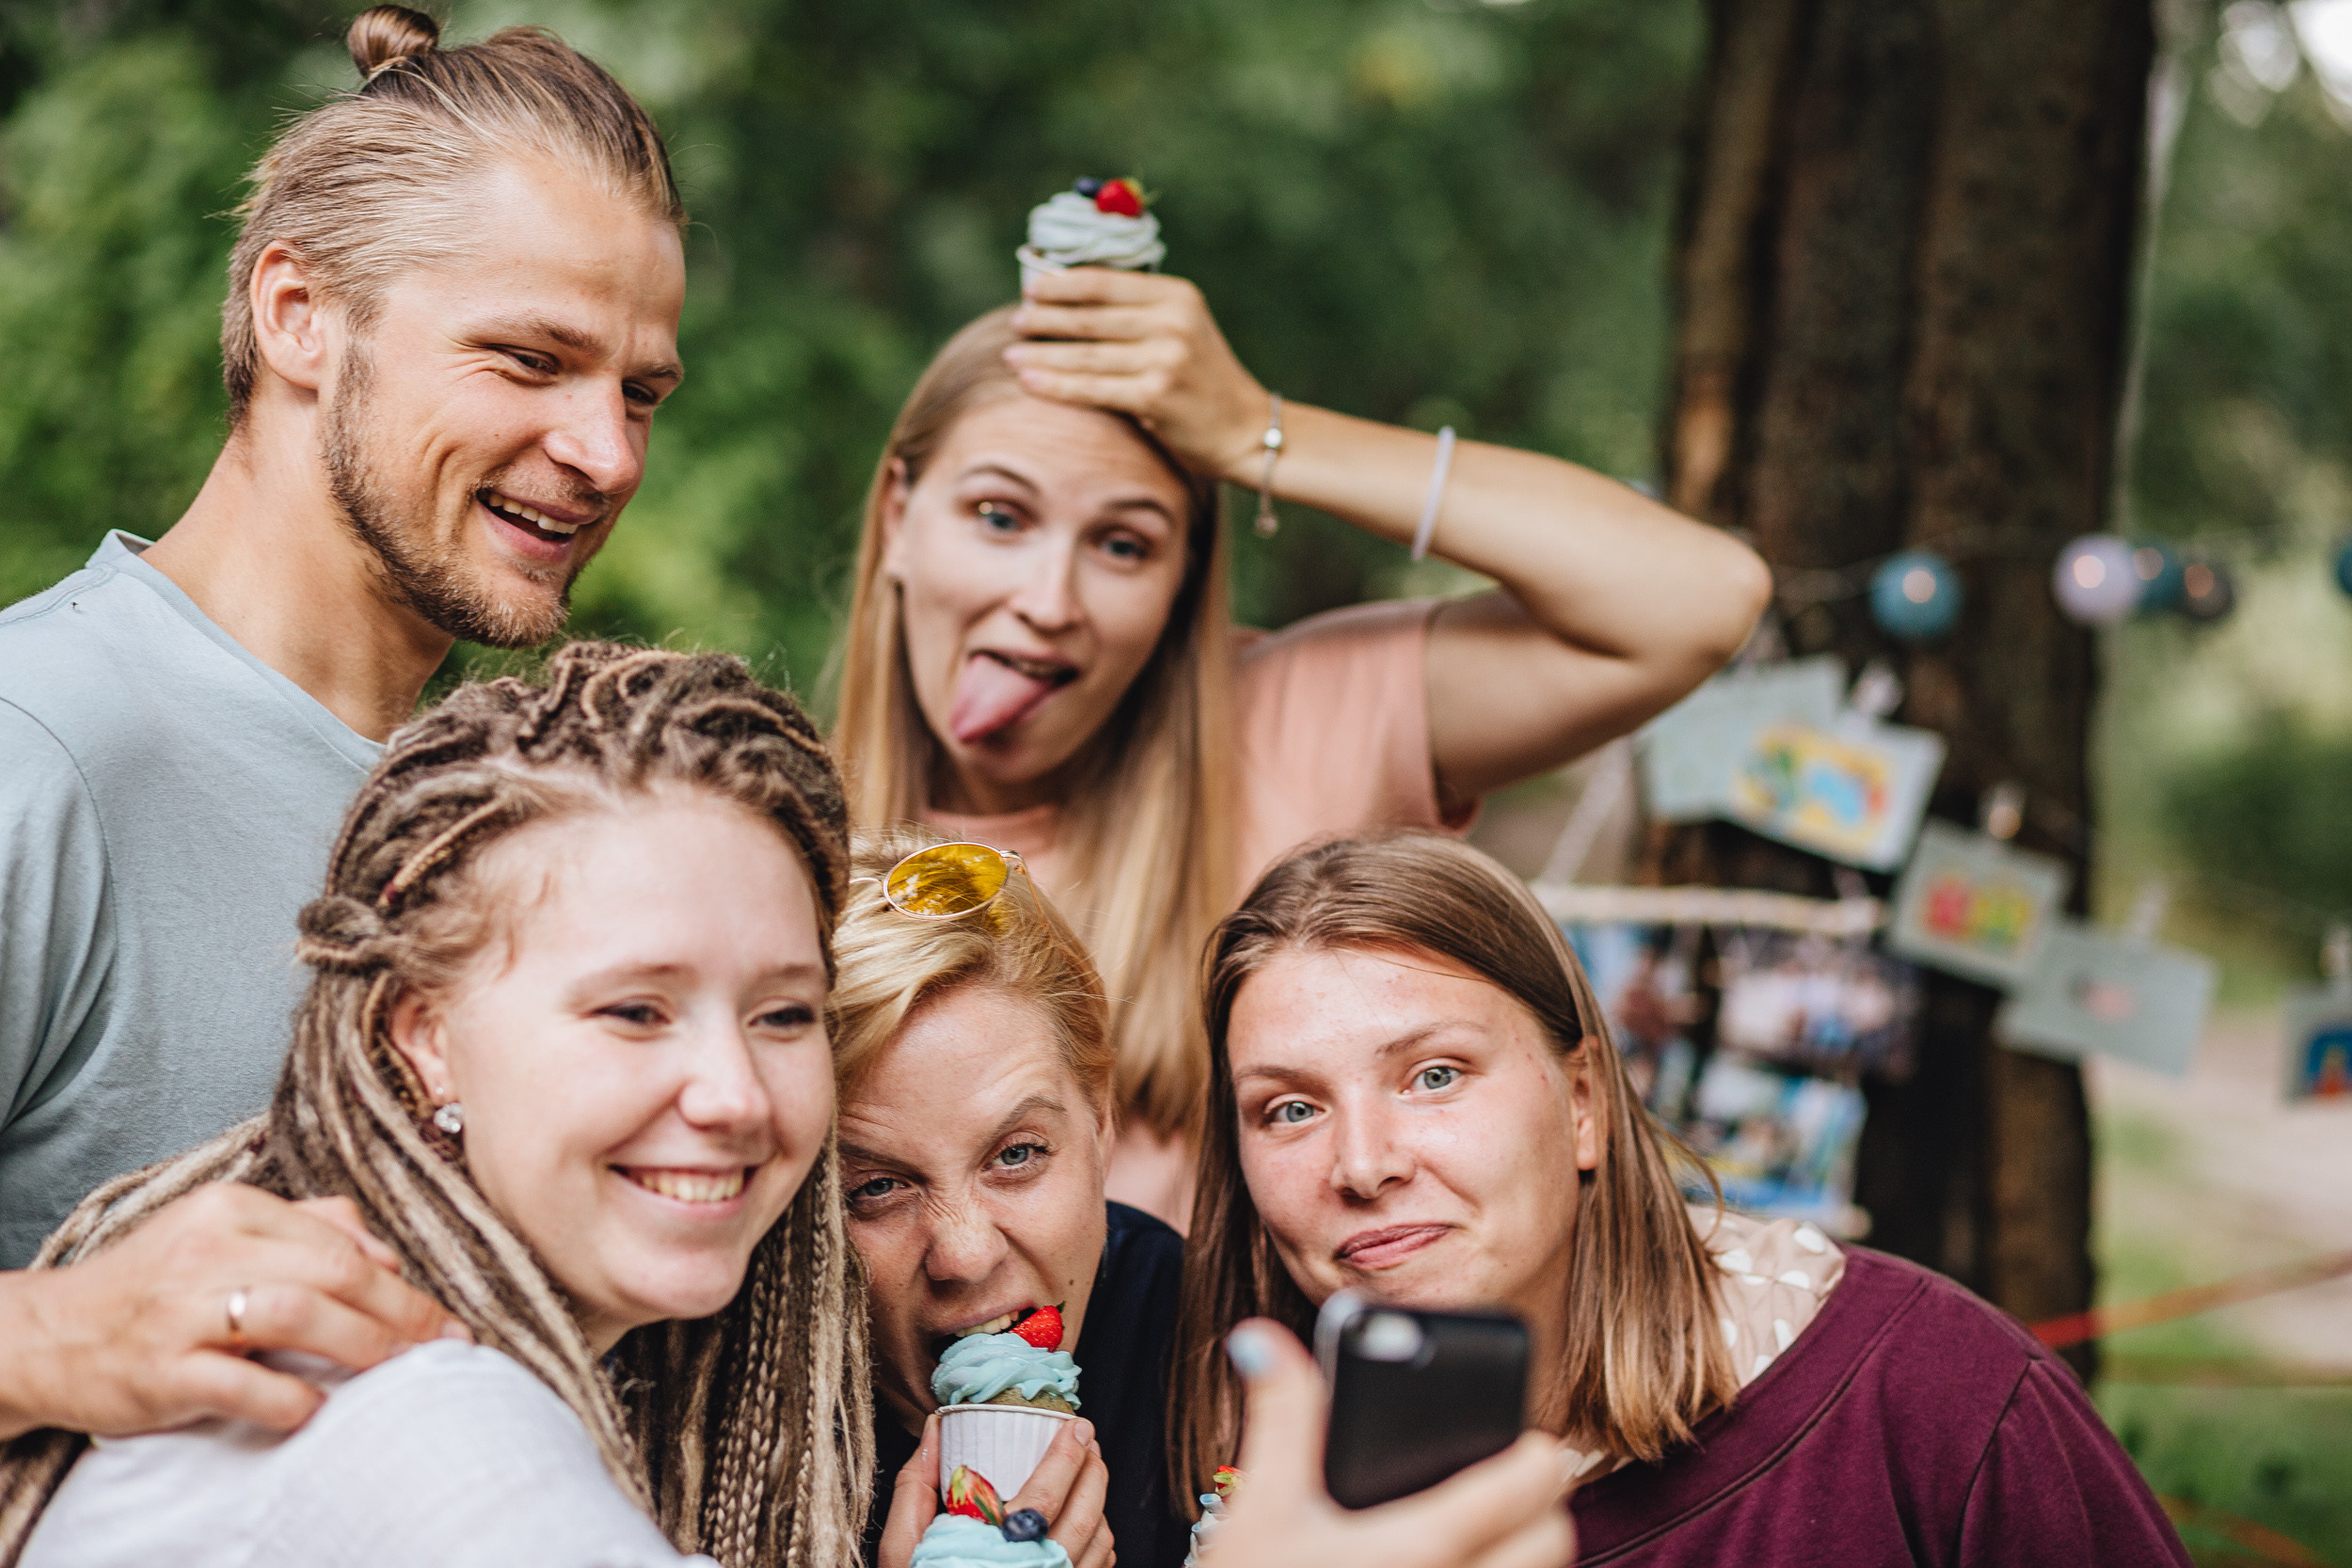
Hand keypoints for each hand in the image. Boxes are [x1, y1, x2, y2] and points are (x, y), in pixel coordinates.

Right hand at [0, 1183, 464, 1440]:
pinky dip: (291, 1397)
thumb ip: (306, 1227)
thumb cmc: (152, 1284)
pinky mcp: (162, 1371)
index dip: (401, 1280)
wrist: (48, 1336)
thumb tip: (385, 1252)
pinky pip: (243, 1383)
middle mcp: (207, 1252)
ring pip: (297, 1315)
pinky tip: (318, 1407)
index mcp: (230, 1208)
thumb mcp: (221, 1231)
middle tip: (445, 1342)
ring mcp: (182, 1312)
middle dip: (402, 1311)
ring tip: (399, 1368)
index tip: (442, 1312)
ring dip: (362, 1344)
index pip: (339, 1240)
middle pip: (332, 1273)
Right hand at [878, 1413, 1113, 1567]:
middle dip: (1094, 1470)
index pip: (1046, 1495)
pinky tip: (1087, 1522)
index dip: (1067, 1455)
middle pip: (1086, 1516)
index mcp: (993, 1554)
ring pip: (1099, 1544)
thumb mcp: (903, 1553)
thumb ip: (915, 1490)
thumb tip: (935, 1430)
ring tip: (1090, 1472)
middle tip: (1089, 1440)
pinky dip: (1100, 1540)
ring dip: (1100, 1501)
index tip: (1075, 1426)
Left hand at [1006, 269, 1269, 481]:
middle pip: (1089, 316)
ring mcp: (1165, 357)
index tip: (1032, 290)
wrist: (1247, 430)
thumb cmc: (1203, 383)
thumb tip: (1068, 304)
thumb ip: (1138, 314)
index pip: (1104, 282)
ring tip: (1010, 356)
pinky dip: (1055, 385)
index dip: (1061, 284)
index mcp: (1177, 295)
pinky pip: (1091, 388)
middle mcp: (1172, 320)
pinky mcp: (1155, 394)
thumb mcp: (1182, 331)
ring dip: (1041, 354)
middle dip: (1045, 319)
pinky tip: (1028, 381)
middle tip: (1015, 322)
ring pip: (1085, 354)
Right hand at [1206, 1320, 1574, 1567]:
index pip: (1523, 1491)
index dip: (1539, 1459)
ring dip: (1526, 1561)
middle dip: (1546, 1510)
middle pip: (1552, 1545)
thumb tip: (1264, 1338)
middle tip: (1520, 1490)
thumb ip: (1281, 1417)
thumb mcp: (1262, 1508)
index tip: (1538, 1445)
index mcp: (1417, 1549)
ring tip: (1496, 1539)